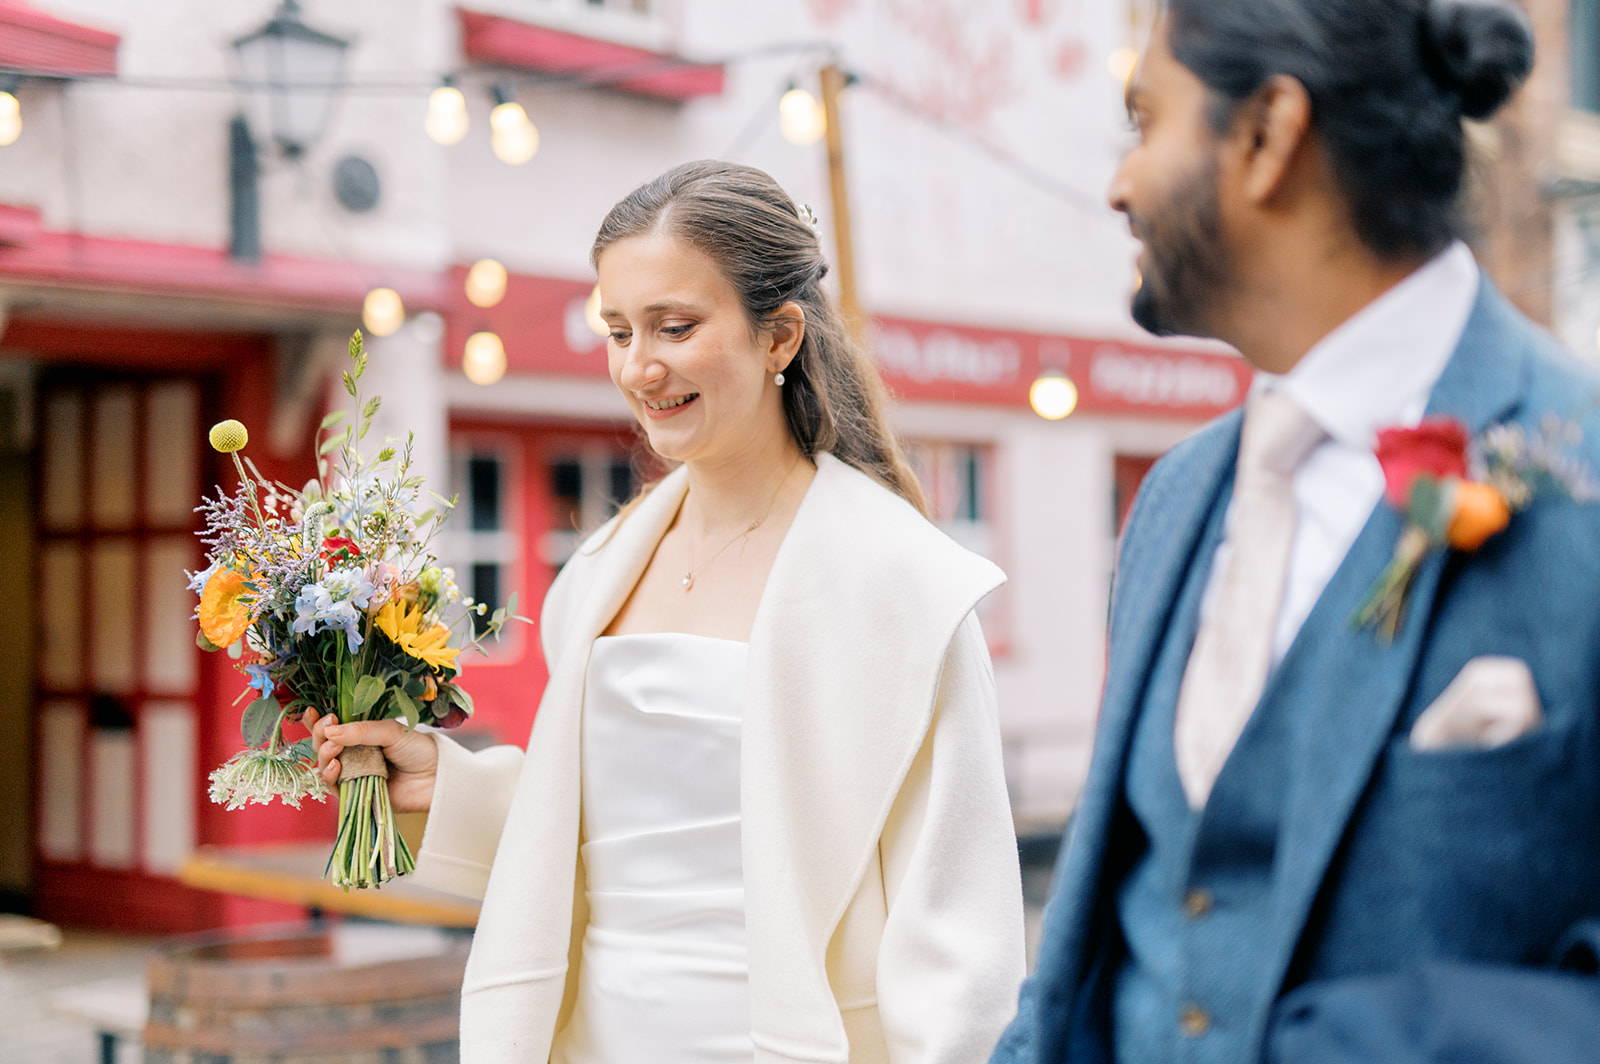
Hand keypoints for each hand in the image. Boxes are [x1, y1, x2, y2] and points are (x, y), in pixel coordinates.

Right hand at [303, 708, 438, 813]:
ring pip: (324, 765)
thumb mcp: (391, 731)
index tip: (312, 712)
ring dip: (324, 755)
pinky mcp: (355, 793)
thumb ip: (361, 731)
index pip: (330, 727)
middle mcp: (352, 753)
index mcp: (359, 735)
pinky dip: (330, 775)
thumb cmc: (417, 749)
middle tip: (329, 726)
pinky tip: (336, 766)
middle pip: (321, 745)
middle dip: (319, 735)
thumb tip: (330, 731)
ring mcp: (352, 773)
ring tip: (334, 748)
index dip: (316, 721)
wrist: (436, 777)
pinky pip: (334, 786)